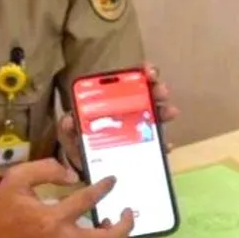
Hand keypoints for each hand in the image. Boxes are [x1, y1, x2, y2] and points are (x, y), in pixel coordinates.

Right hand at [0, 158, 134, 237]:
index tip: (112, 181)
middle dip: (124, 225)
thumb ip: (47, 169)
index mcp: (51, 218)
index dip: (104, 188)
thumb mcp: (18, 178)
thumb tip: (74, 176)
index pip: (88, 201)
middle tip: (126, 212)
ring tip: (107, 225)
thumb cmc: (0, 209)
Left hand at [58, 62, 180, 171]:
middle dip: (157, 90)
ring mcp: (138, 128)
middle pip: (147, 95)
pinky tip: (166, 145)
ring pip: (155, 116)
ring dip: (164, 112)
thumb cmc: (77, 142)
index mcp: (112, 101)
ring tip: (171, 112)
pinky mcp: (143, 148)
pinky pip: (155, 144)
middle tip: (162, 91)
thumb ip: (67, 126)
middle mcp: (129, 110)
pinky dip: (162, 144)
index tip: (149, 72)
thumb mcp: (69, 133)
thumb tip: (69, 120)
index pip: (131, 81)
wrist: (83, 165)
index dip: (142, 72)